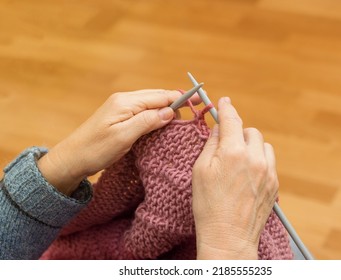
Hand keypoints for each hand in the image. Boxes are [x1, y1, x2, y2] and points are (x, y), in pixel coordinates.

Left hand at [38, 89, 199, 194]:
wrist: (72, 159)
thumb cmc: (95, 149)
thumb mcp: (124, 137)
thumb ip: (148, 121)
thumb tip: (170, 112)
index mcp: (126, 102)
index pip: (160, 96)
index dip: (180, 98)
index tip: (199, 100)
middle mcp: (124, 100)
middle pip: (157, 97)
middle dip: (176, 102)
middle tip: (196, 109)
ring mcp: (121, 108)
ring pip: (151, 104)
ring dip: (167, 109)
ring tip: (184, 117)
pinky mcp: (120, 117)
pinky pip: (144, 112)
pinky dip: (157, 115)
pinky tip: (164, 122)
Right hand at [192, 97, 278, 258]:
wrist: (229, 237)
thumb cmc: (209, 206)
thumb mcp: (200, 171)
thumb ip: (211, 145)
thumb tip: (219, 129)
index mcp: (233, 153)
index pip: (232, 119)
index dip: (226, 108)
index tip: (224, 102)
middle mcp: (254, 159)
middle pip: (250, 131)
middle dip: (238, 133)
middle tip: (226, 145)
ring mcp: (268, 171)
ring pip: (263, 145)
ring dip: (251, 146)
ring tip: (238, 160)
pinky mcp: (274, 183)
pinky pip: (269, 160)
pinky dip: (259, 159)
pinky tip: (247, 173)